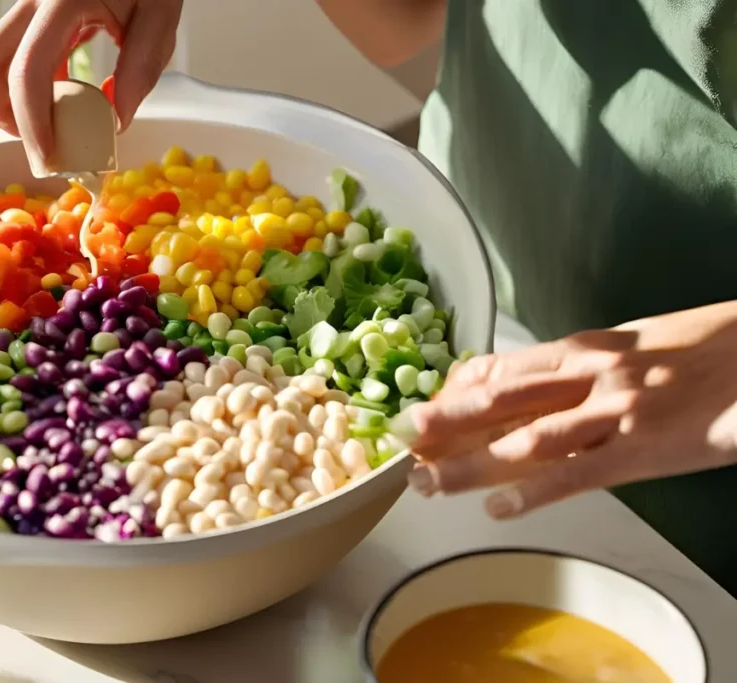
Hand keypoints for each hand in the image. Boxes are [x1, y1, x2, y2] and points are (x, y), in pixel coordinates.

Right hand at [0, 0, 182, 166]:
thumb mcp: (160, 15)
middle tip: (39, 149)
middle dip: (3, 117)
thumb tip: (116, 120)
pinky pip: (15, 55)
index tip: (47, 155)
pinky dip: (28, 87)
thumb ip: (142, 66)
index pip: (28, 69)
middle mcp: (33, 1)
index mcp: (62, 1)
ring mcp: (29, 6)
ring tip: (47, 131)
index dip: (31, 120)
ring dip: (8, 103)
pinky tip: (60, 103)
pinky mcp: (35, 14)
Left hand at [405, 301, 736, 518]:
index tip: (422, 410)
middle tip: (396, 440)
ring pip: (526, 439)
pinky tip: (498, 508)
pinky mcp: (643, 449)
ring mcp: (613, 411)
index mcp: (584, 348)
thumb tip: (534, 383)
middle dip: (444, 422)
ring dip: (471, 463)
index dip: (456, 392)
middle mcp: (588, 375)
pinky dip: (534, 492)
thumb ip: (581, 366)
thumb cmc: (703, 348)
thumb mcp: (633, 344)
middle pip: (500, 400)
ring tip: (427, 483)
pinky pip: (578, 474)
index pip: (503, 369)